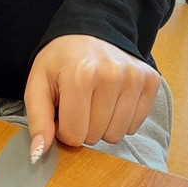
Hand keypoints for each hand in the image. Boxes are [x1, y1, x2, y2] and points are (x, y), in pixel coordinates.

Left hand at [23, 34, 160, 158]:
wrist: (89, 33)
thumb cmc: (60, 62)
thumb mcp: (37, 85)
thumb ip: (38, 120)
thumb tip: (38, 153)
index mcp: (80, 75)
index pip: (74, 135)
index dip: (64, 129)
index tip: (62, 111)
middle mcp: (111, 75)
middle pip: (96, 136)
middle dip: (83, 127)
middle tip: (79, 104)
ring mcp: (134, 77)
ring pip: (117, 134)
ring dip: (103, 126)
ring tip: (95, 102)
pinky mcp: (150, 81)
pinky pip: (135, 125)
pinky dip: (121, 119)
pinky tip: (112, 100)